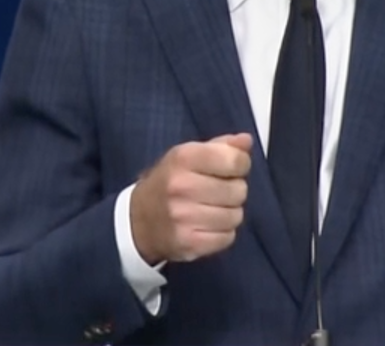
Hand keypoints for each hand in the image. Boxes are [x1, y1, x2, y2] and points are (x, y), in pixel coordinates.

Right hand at [130, 133, 251, 264]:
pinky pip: (228, 237)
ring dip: (230, 213)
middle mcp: (182, 186)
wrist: (138, 221)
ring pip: (236, 216)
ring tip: (213, 209)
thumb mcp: (189, 155)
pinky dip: (223, 233)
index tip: (231, 168)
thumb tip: (246, 141)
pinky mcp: (189, 243)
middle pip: (239, 190)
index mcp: (183, 158)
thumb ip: (221, 146)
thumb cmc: (170, 182)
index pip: (235, 161)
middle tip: (219, 191)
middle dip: (235, 190)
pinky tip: (208, 226)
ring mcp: (184, 217)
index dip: (240, 164)